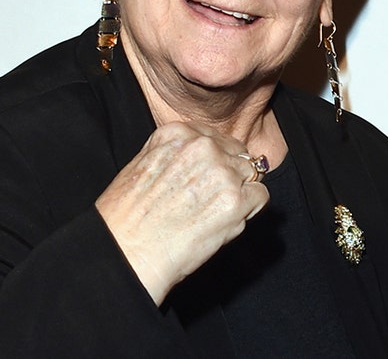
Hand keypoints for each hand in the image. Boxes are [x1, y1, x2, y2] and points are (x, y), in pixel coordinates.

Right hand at [95, 121, 270, 303]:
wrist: (127, 254)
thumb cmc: (128, 218)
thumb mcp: (144, 165)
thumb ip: (177, 153)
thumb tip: (208, 153)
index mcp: (178, 134)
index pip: (216, 138)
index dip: (215, 160)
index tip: (204, 179)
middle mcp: (202, 147)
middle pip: (237, 154)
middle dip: (229, 175)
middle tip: (208, 201)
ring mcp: (222, 173)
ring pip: (251, 175)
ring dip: (238, 193)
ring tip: (211, 213)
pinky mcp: (235, 201)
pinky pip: (260, 197)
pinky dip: (249, 210)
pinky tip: (224, 222)